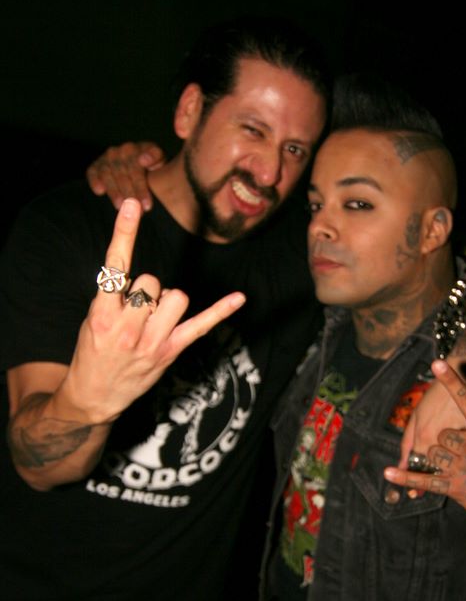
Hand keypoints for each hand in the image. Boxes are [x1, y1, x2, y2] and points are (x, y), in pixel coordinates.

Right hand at [60, 198, 244, 422]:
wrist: (94, 395)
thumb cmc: (93, 351)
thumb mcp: (91, 319)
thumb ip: (113, 295)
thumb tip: (141, 276)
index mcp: (102, 315)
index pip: (114, 268)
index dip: (124, 234)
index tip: (131, 204)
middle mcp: (128, 328)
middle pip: (153, 281)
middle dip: (147, 286)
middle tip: (135, 309)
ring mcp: (152, 342)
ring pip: (176, 296)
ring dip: (167, 299)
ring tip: (153, 316)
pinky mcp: (170, 352)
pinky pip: (200, 325)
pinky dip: (220, 311)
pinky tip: (239, 298)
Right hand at [86, 141, 165, 210]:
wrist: (143, 173)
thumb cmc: (155, 173)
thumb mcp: (162, 168)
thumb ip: (156, 160)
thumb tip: (144, 160)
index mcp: (145, 148)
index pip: (142, 162)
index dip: (143, 184)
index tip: (147, 203)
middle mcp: (126, 149)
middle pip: (126, 170)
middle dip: (132, 192)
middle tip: (138, 211)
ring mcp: (110, 156)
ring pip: (109, 171)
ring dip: (115, 190)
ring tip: (121, 206)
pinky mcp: (98, 165)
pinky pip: (93, 171)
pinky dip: (95, 179)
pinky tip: (99, 191)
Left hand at [385, 360, 465, 541]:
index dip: (453, 381)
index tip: (439, 363)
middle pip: (443, 435)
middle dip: (448, 442)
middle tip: (465, 453)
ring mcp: (464, 468)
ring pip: (434, 453)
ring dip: (438, 457)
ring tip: (457, 466)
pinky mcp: (456, 488)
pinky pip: (426, 479)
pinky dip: (405, 477)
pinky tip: (389, 473)